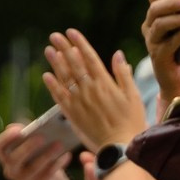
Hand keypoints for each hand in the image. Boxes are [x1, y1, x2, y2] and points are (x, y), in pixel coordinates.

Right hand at [0, 123, 75, 179]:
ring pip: (33, 168)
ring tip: (59, 144)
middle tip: (42, 137)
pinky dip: (57, 164)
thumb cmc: (38, 156)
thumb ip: (28, 133)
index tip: (18, 129)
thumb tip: (27, 125)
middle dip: (28, 147)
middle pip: (14, 159)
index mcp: (5, 156)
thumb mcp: (32, 144)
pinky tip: (66, 155)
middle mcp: (10, 170)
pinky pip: (47, 175)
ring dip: (47, 155)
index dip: (5, 138)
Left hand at [41, 30, 149, 149]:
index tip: (71, 32)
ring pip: (65, 78)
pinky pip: (59, 97)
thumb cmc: (132, 122)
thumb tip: (118, 54)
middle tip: (55, 36)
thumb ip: (123, 74)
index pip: (89, 58)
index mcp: (105, 83)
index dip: (79, 43)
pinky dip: (52, 86)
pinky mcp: (73, 115)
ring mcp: (79, 102)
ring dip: (55, 63)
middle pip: (74, 64)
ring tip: (48, 50)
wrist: (120, 147)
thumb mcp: (133, 96)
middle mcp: (90, 90)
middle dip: (64, 48)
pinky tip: (46, 76)